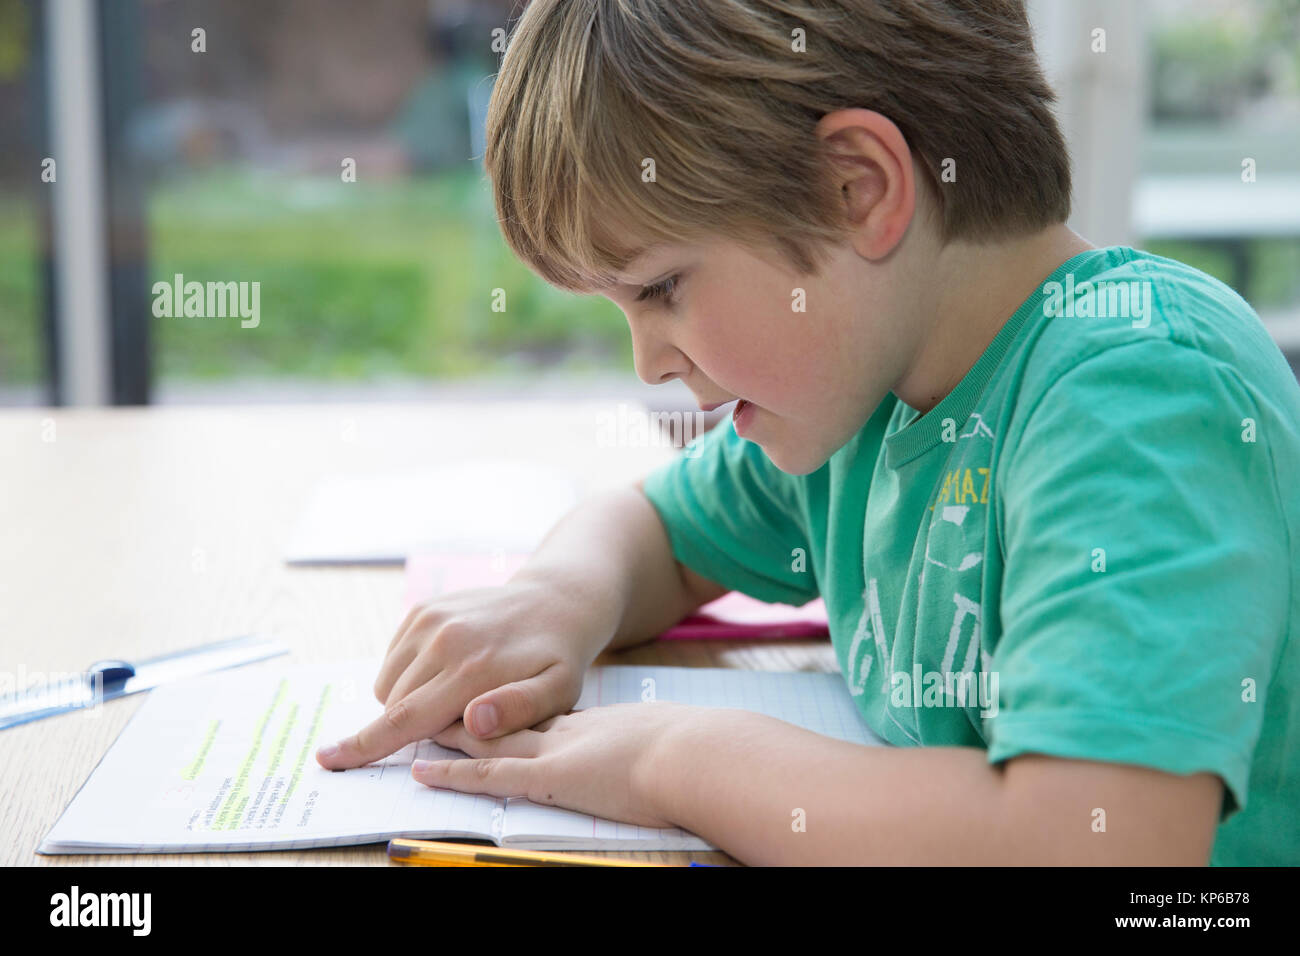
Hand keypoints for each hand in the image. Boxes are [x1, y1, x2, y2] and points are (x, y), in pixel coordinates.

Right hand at [316, 577, 614, 770]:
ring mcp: (429, 620)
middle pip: (394, 706)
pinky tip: (446, 672)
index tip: (326, 759)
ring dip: (408, 702)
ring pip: (388, 685)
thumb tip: (474, 721)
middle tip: (457, 720)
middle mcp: (443, 640)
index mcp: (473, 668)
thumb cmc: (557, 658)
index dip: (365, 744)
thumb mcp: (558, 692)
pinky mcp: (423, 609)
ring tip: (454, 696)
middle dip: (410, 727)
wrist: (554, 601)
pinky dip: (409, 676)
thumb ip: (518, 710)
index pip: (406, 718)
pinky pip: (393, 659)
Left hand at [413, 701, 704, 828]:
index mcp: (585, 725)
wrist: (701, 752)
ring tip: (404, 729)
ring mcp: (554, 752)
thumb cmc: (690, 750)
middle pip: (497, 719)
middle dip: (455, 714)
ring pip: (485, 740)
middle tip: (417, 706)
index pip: (530, 716)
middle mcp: (561, 732)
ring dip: (441, 736)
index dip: (495, 711)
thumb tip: (637, 746)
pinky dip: (454, 775)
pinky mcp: (552, 779)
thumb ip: (632, 741)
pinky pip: (491, 776)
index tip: (467, 704)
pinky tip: (422, 773)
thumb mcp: (653, 741)